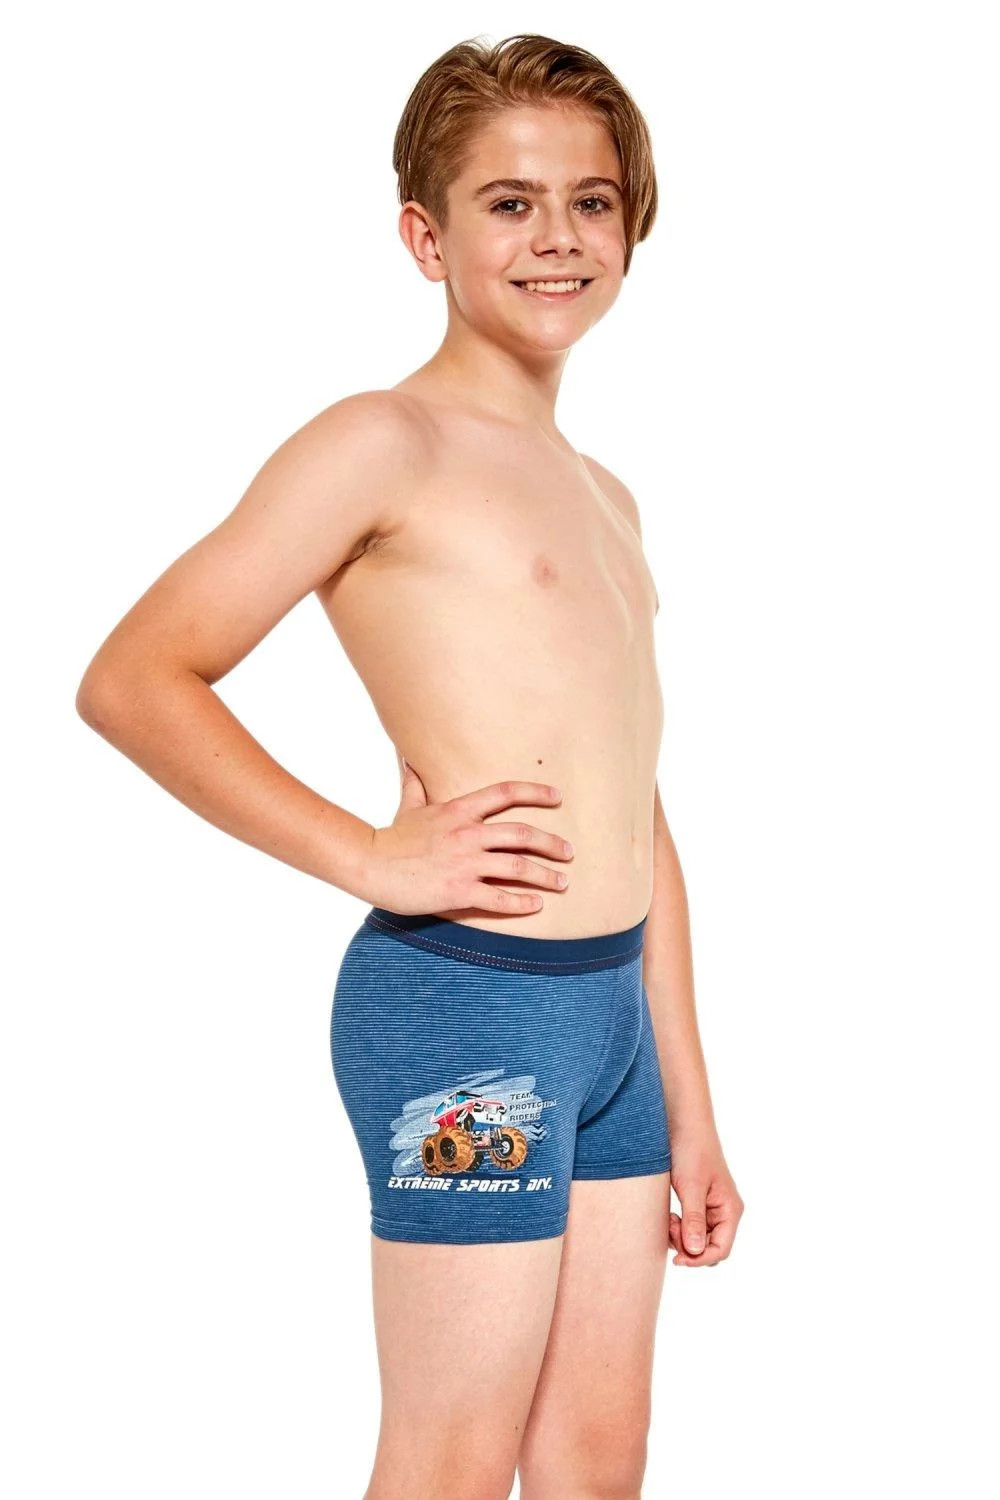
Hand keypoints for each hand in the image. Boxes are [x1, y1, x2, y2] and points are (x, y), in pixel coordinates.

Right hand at [363, 762, 573, 916]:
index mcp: (459, 810)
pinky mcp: (459, 891)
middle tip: (569, 852)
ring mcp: (465, 863)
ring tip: (562, 882)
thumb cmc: (391, 838)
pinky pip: (499, 898)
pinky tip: (536, 905)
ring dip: (545, 875)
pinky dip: (522, 903)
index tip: (557, 796)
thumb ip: (416, 783)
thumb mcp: (409, 805)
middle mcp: (468, 834)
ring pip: (517, 867)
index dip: (535, 792)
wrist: (371, 865)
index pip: (505, 793)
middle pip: (522, 834)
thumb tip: (410, 759)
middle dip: (551, 843)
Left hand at [668, 1131, 743, 1266]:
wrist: (684, 1124)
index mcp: (730, 1210)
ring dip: (682, 1236)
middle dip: (689, 1246)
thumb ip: (694, 1219)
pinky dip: (679, 1227)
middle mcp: (724, 1212)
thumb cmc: (691, 1151)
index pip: (721, 1250)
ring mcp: (712, 1208)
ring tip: (669, 1217)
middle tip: (671, 1227)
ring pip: (698, 1239)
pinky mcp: (698, 1203)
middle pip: (709, 1247)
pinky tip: (670, 1215)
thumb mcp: (690, 1187)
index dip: (700, 1259)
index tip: (677, 1259)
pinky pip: (691, 1227)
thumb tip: (695, 1251)